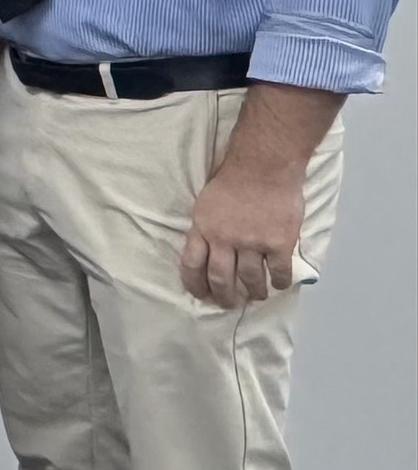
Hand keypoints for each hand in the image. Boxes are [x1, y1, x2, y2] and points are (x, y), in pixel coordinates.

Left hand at [180, 160, 305, 308]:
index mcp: (203, 228)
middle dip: (224, 296)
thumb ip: (206, 227)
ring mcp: (253, 243)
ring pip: (250, 279)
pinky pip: (279, 271)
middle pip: (220, 278)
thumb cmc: (233, 179)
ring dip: (253, 292)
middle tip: (229, 304)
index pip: (192, 265)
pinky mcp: (279, 243)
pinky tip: (278, 284)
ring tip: (255, 295)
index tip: (201, 294)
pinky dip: (279, 281)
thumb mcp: (206, 203)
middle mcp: (225, 239)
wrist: (264, 165)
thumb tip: (207, 249)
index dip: (195, 284)